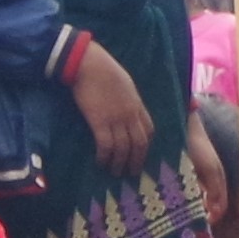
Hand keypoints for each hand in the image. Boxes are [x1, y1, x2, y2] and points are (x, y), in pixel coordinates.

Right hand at [68, 37, 153, 172]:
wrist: (89, 64)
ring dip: (120, 163)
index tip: (142, 154)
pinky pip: (106, 145)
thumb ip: (128, 98)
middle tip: (132, 173)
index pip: (149, 129)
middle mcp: (130, 115)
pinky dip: (104, 156)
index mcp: (137, 104)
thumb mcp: (125, 84)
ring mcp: (116, 119)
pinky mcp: (99, 121)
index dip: (147, 144)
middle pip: (139, 143)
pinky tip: (100, 162)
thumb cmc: (104, 69)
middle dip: (137, 160)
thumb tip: (125, 106)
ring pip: (124, 148)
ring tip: (115, 172)